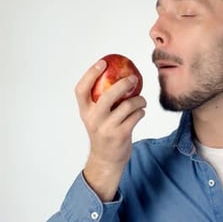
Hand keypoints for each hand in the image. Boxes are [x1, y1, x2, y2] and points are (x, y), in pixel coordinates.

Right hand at [75, 59, 146, 200]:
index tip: (102, 63)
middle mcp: (93, 119)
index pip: (81, 90)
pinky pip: (136, 116)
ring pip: (127, 105)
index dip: (90, 74)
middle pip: (107, 95)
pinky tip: (140, 112)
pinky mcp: (120, 135)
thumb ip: (101, 100)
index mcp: (85, 112)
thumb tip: (119, 74)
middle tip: (133, 78)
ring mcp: (107, 128)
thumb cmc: (104, 132)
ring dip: (139, 100)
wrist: (107, 159)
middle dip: (123, 84)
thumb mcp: (96, 117)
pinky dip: (141, 112)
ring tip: (141, 101)